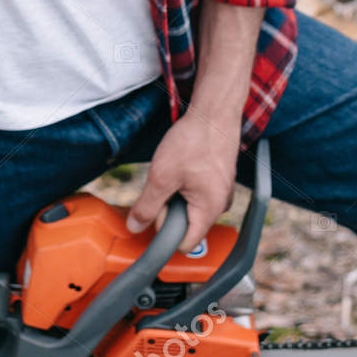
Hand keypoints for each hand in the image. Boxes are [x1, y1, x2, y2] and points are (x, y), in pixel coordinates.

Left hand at [125, 107, 241, 252]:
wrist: (214, 112)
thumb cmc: (194, 141)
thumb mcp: (161, 176)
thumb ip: (147, 206)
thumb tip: (134, 227)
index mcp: (210, 210)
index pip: (185, 244)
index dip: (165, 231)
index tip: (155, 210)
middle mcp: (221, 205)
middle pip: (186, 225)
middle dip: (169, 209)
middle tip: (164, 182)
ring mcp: (221, 192)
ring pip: (190, 207)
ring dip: (176, 194)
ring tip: (175, 170)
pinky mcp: (219, 180)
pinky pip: (197, 193)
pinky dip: (185, 183)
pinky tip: (183, 165)